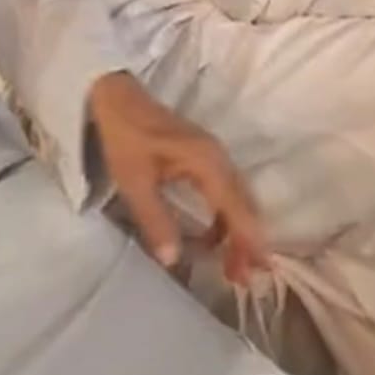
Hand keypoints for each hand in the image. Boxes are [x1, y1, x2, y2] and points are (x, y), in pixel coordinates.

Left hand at [87, 72, 266, 285]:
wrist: (116, 96)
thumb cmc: (125, 136)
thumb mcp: (134, 181)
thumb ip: (155, 220)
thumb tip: (174, 260)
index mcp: (206, 162)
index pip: (236, 208)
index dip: (248, 240)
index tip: (259, 270)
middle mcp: (218, 158)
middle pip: (244, 204)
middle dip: (247, 241)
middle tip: (243, 278)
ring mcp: (213, 155)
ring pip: (237, 198)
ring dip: (238, 230)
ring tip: (232, 265)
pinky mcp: (204, 156)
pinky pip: (225, 190)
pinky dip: (226, 216)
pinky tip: (214, 235)